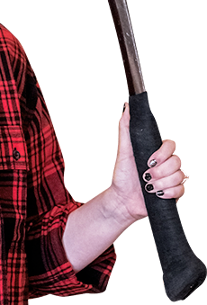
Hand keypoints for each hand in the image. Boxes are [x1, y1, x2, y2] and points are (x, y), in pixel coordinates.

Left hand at [109, 101, 188, 223]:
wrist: (122, 199)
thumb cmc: (122, 173)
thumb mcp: (123, 149)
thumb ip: (126, 127)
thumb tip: (127, 106)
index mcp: (157, 152)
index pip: (171, 145)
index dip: (163, 153)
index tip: (149, 160)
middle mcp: (167, 164)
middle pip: (177, 161)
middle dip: (160, 171)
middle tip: (146, 175)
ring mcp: (172, 178)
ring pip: (180, 176)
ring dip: (161, 183)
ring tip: (148, 186)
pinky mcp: (174, 193)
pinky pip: (181, 190)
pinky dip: (168, 193)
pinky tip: (156, 194)